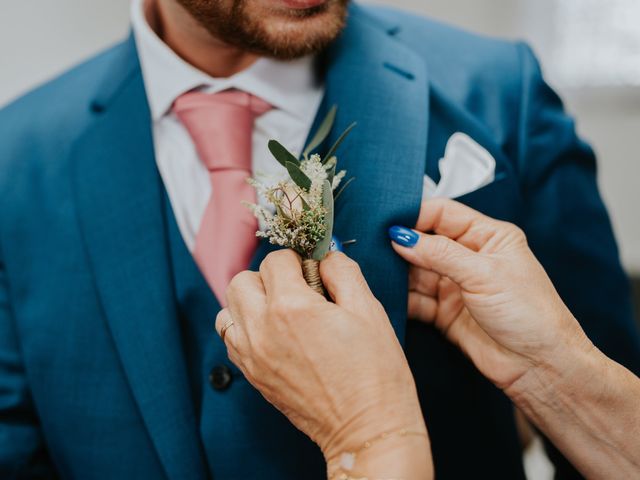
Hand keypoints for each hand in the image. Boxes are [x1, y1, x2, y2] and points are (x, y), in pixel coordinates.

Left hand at [215, 250, 425, 461]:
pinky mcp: (252, 376)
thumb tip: (326, 257)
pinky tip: (275, 335)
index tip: (314, 272)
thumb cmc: (374, 371)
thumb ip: (342, 272)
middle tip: (297, 289)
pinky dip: (245, 328)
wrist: (366, 428)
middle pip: (241, 280)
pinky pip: (231, 339)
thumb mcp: (368, 309)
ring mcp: (252, 356)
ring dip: (250, 302)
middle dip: (268, 277)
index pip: (274, 260)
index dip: (298, 260)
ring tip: (282, 312)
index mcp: (291, 307)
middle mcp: (261, 329)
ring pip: (228, 309)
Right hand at [390, 198, 592, 392]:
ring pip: (416, 271)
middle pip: (425, 242)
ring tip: (377, 270)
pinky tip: (387, 293)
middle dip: (401, 245)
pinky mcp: (445, 311)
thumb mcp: (484, 274)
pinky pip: (416, 298)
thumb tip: (401, 237)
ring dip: (398, 272)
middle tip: (373, 246)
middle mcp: (470, 257)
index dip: (414, 216)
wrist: (539, 366)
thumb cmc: (530, 314)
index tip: (388, 223)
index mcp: (488, 236)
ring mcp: (456, 285)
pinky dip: (402, 297)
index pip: (443, 214)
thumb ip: (440, 253)